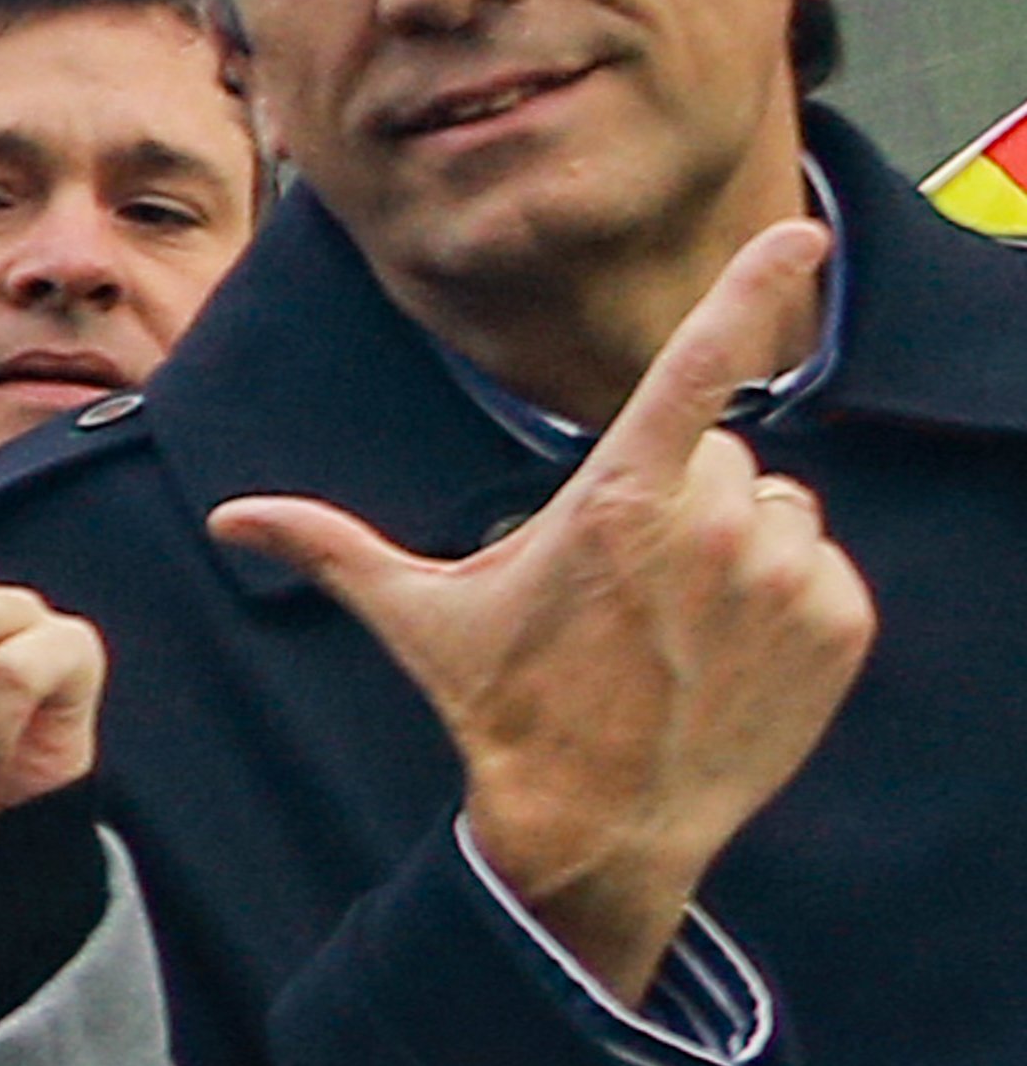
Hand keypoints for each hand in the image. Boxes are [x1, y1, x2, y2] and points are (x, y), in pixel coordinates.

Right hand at [206, 219, 866, 1005]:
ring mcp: (783, 579)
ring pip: (783, 508)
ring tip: (680, 621)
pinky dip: (791, 601)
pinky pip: (826, 569)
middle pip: (724, 455)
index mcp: (617, 500)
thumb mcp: (418, 617)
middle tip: (628, 584)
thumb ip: (330, 547)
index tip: (795, 234)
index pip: (694, 368)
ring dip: (742, 547)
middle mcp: (713, 527)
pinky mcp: (837, 628)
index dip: (749, 290)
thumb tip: (229, 519)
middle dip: (683, 498)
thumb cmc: (505, 711)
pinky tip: (729, 653)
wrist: (599, 831)